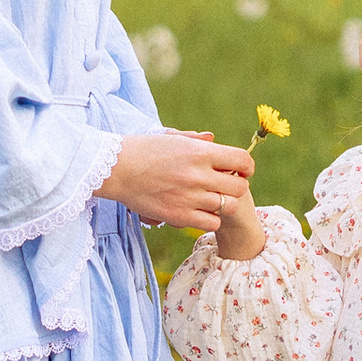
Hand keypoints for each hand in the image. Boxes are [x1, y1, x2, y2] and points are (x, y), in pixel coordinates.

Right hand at [102, 131, 251, 234]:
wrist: (115, 169)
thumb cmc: (141, 149)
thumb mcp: (170, 138)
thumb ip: (195, 140)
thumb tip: (212, 139)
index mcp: (199, 152)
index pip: (242, 161)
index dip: (246, 167)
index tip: (240, 170)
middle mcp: (199, 175)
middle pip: (239, 187)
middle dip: (236, 187)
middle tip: (224, 186)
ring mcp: (190, 197)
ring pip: (228, 207)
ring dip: (223, 204)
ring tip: (210, 200)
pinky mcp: (179, 216)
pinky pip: (212, 223)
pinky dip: (209, 219)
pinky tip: (198, 211)